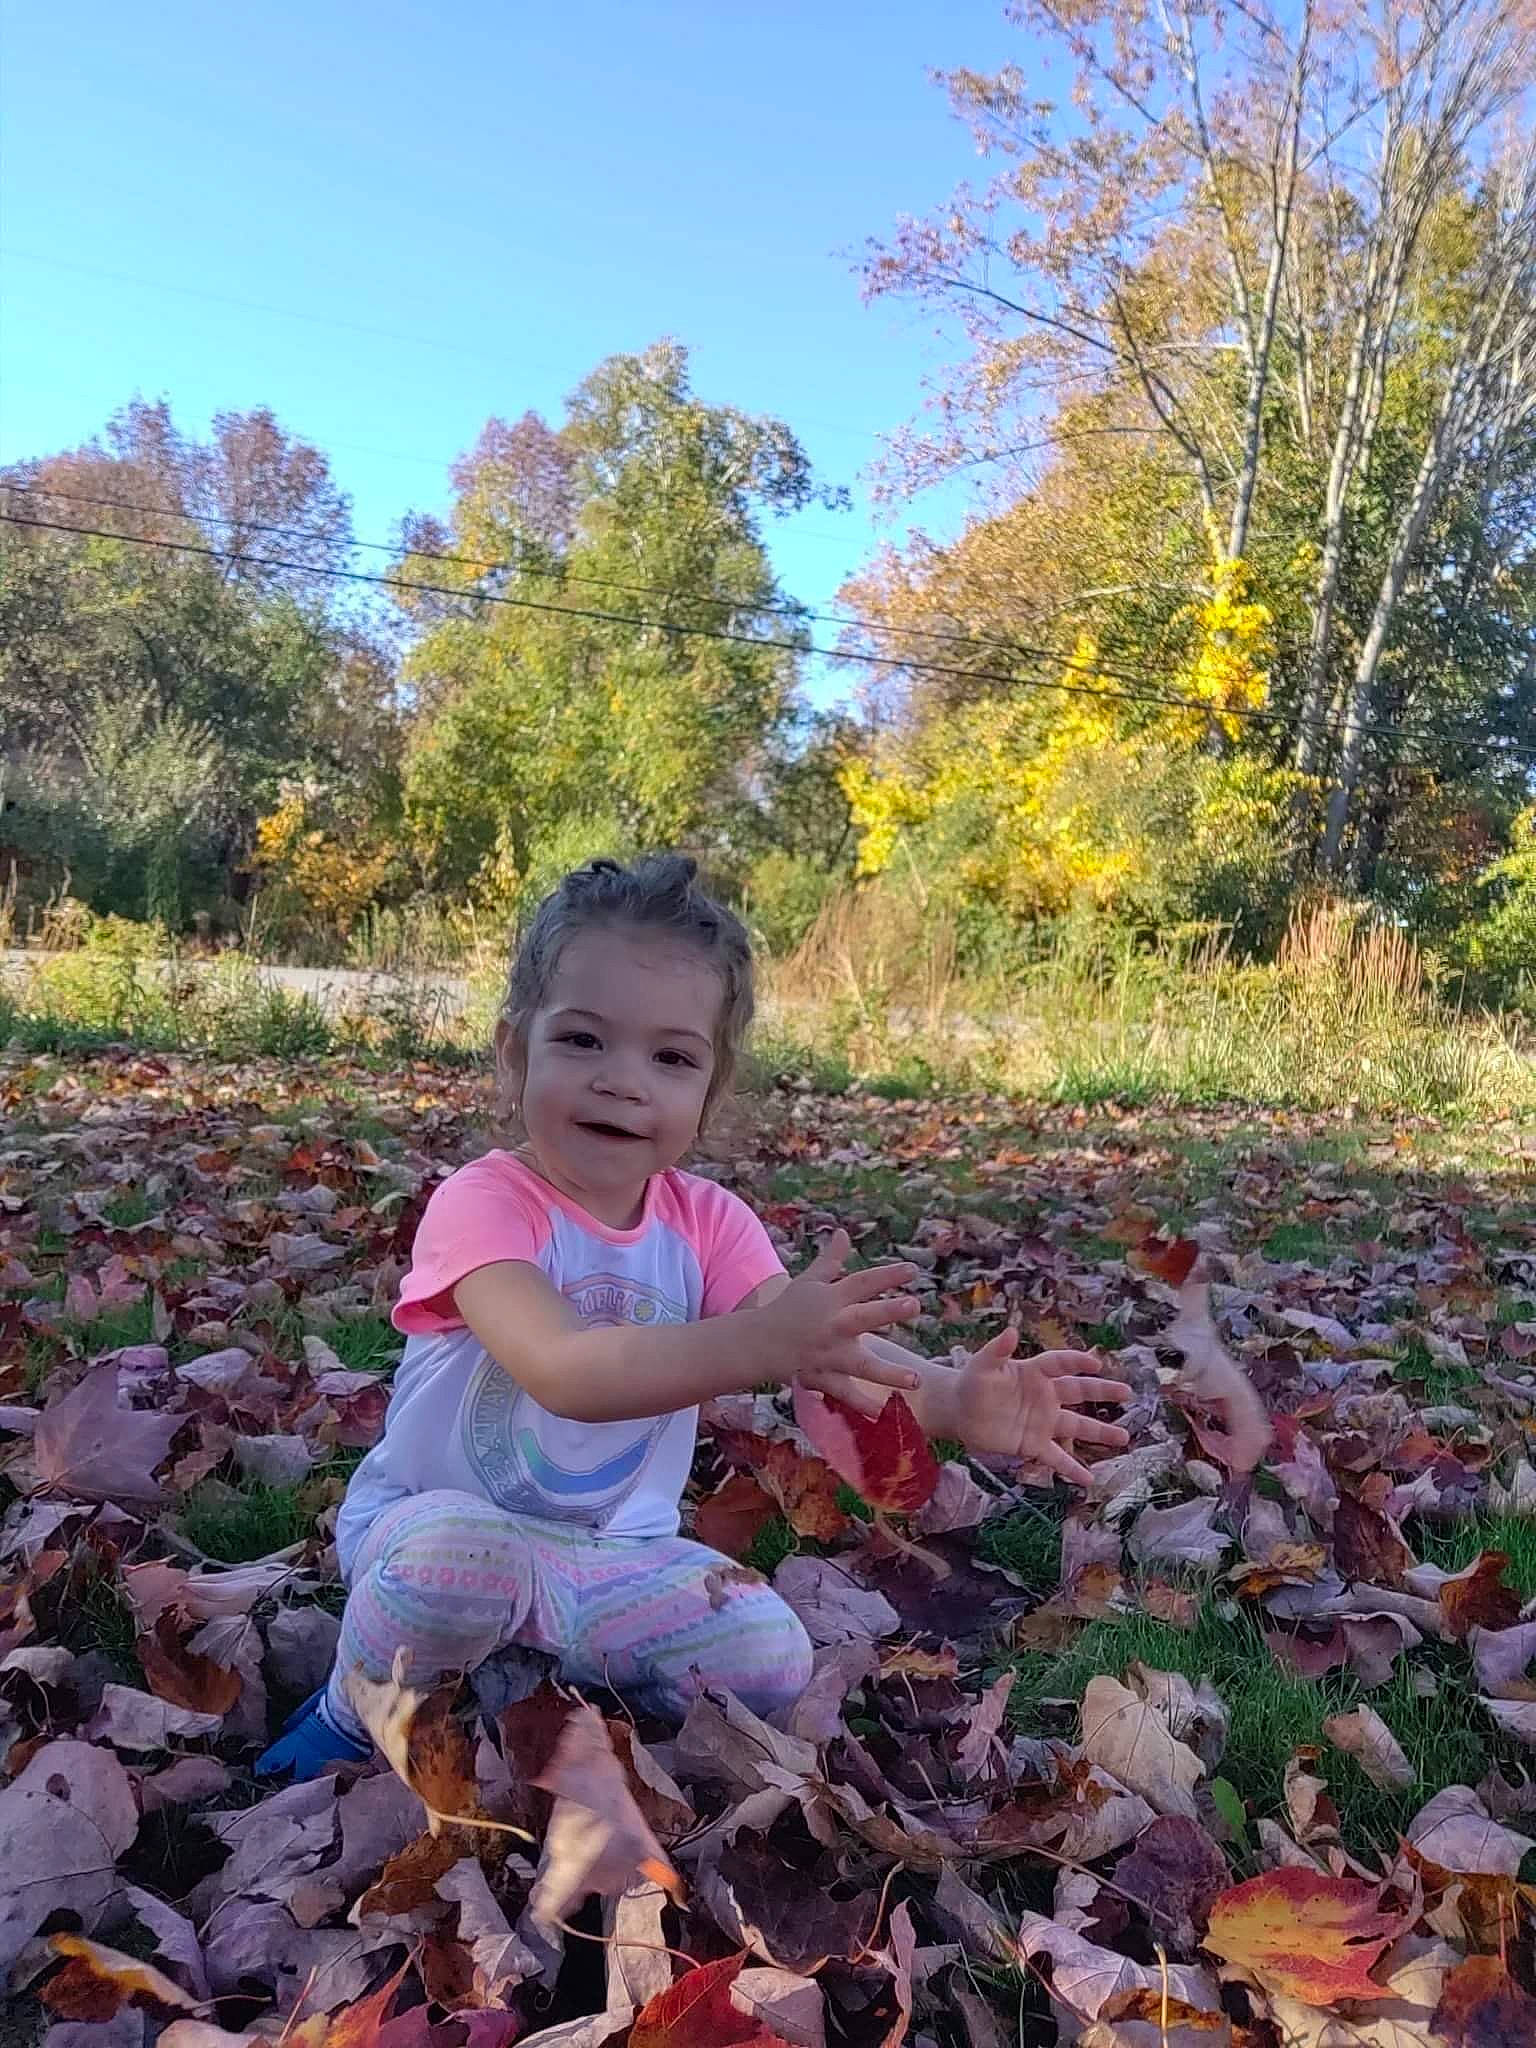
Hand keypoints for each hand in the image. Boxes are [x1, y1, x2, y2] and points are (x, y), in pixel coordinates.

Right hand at [763, 1229, 923, 1399]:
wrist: (756, 1344)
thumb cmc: (787, 1309)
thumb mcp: (808, 1281)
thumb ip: (831, 1259)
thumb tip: (843, 1232)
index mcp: (831, 1298)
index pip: (863, 1283)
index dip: (888, 1276)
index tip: (913, 1270)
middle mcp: (832, 1325)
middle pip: (863, 1317)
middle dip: (888, 1312)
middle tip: (915, 1306)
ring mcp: (828, 1355)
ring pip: (861, 1365)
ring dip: (888, 1373)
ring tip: (915, 1380)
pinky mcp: (822, 1378)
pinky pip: (844, 1394)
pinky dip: (861, 1405)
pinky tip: (883, 1414)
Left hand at [945, 1330, 1131, 1486]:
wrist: (960, 1412)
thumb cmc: (973, 1382)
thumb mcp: (982, 1365)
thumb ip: (998, 1350)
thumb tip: (1011, 1331)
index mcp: (1034, 1372)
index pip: (1060, 1364)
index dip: (1076, 1362)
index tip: (1095, 1364)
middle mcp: (1045, 1396)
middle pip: (1079, 1392)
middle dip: (1103, 1391)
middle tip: (1127, 1392)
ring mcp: (1042, 1421)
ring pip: (1076, 1426)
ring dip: (1099, 1432)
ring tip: (1124, 1437)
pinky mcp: (1033, 1444)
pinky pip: (1056, 1457)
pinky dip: (1071, 1468)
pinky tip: (1089, 1480)